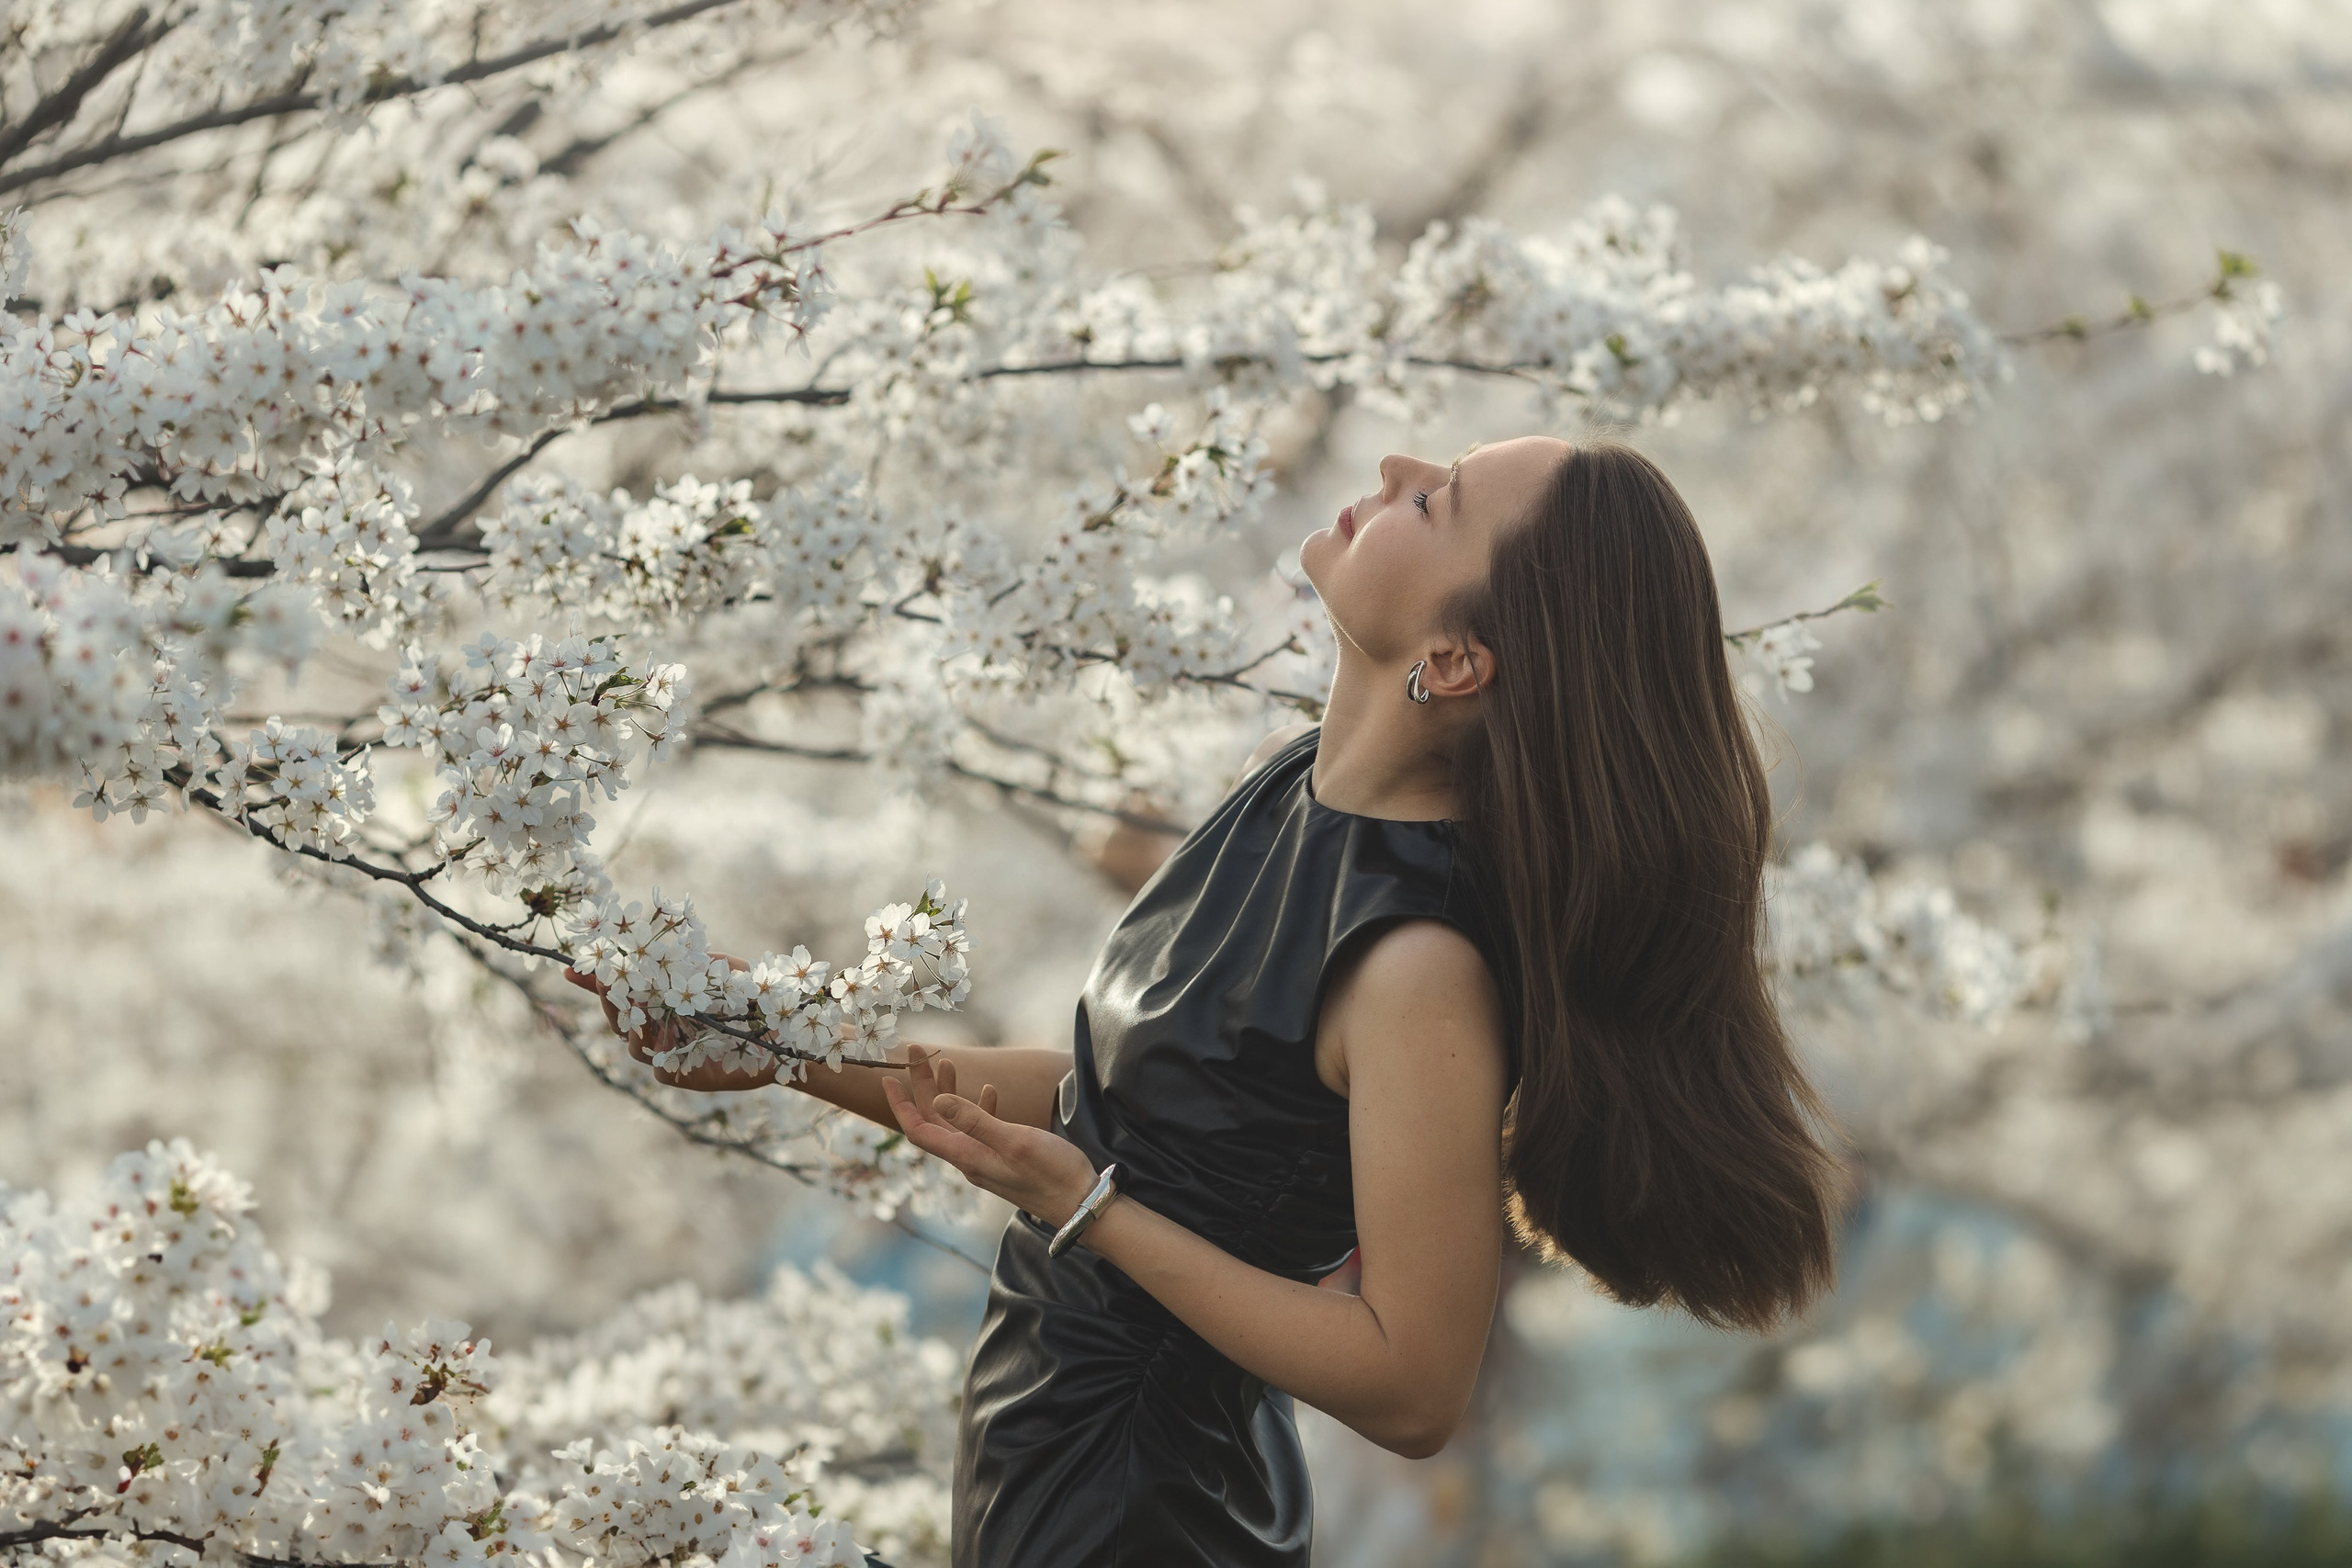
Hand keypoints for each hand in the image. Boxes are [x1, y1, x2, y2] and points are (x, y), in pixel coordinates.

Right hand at [561, 952, 778, 1092]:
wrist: (793, 1035)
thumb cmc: (760, 997)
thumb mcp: (727, 970)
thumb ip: (695, 962)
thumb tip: (664, 950)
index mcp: (666, 1000)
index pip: (624, 991)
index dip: (597, 982)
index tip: (571, 968)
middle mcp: (664, 1026)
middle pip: (620, 1020)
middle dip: (609, 1002)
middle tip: (606, 984)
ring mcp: (674, 1052)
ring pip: (635, 1047)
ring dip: (630, 1029)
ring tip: (634, 1010)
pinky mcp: (689, 1076)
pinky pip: (662, 1070)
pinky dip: (659, 1055)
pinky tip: (664, 1040)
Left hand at [882, 1044, 1100, 1225]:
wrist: (1080, 1204)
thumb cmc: (1051, 1173)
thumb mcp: (1014, 1141)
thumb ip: (976, 1121)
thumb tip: (938, 1101)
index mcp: (967, 1156)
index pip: (920, 1130)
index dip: (901, 1106)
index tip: (888, 1079)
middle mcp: (970, 1159)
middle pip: (935, 1120)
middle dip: (924, 1086)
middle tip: (919, 1052)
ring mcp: (987, 1159)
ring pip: (956, 1123)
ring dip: (949, 1093)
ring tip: (949, 1063)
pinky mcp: (1004, 1158)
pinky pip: (981, 1130)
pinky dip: (980, 1107)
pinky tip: (991, 1091)